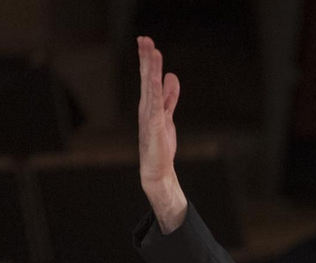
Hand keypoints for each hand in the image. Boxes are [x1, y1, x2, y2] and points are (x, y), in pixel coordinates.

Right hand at [136, 36, 187, 232]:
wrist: (157, 170)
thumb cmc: (160, 145)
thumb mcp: (167, 114)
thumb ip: (169, 96)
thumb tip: (171, 76)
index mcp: (149, 104)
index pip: (148, 77)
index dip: (148, 60)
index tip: (147, 42)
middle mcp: (146, 107)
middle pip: (145, 77)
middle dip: (145, 58)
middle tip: (144, 38)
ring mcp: (148, 115)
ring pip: (149, 87)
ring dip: (149, 68)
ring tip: (150, 50)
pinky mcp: (154, 125)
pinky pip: (155, 104)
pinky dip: (155, 90)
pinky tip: (155, 77)